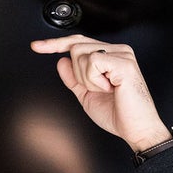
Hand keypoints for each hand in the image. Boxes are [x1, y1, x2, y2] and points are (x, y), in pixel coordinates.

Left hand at [30, 36, 171, 151]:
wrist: (136, 129)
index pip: (78, 42)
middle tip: (99, 89)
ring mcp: (122, 54)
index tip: (37, 46)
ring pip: (81, 54)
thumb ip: (73, 77)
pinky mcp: (123, 62)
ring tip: (107, 90)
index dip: (55, 44)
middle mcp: (117, 50)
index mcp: (110, 55)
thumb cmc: (119, 115)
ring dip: (87, 79)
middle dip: (79, 74)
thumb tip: (61, 61)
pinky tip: (110, 88)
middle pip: (76, 47)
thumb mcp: (86, 94)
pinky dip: (94, 80)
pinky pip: (92, 62)